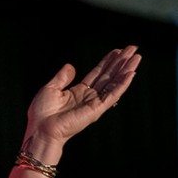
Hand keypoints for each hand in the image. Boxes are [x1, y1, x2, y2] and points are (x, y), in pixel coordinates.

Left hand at [24, 45, 140, 154]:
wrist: (41, 129)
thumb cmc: (42, 113)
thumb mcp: (50, 89)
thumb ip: (62, 77)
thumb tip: (70, 66)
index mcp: (78, 92)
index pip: (97, 74)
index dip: (107, 62)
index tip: (117, 51)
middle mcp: (89, 97)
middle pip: (108, 76)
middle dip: (120, 62)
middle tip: (132, 49)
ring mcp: (94, 103)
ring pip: (114, 83)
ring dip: (126, 70)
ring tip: (136, 57)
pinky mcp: (97, 109)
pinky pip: (113, 95)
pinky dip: (122, 84)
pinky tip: (131, 73)